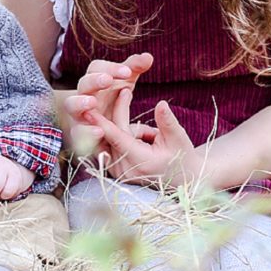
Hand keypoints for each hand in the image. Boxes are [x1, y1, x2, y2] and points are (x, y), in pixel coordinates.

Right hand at [61, 52, 153, 159]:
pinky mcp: (79, 133)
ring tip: (91, 103)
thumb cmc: (114, 98)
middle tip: (107, 80)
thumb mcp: (125, 82)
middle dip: (94, 81)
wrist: (102, 125)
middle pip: (83, 83)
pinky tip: (98, 132)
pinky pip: (77, 132)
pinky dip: (86, 132)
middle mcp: (84, 94)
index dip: (111, 68)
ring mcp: (79, 113)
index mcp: (95, 79)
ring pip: (72, 105)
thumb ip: (134, 68)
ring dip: (80, 103)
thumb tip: (148, 56)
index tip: (128, 72)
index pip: (97, 67)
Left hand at [85, 85, 204, 188]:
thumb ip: (167, 121)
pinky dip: (126, 137)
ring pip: (113, 137)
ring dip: (130, 130)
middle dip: (121, 113)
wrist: (183, 179)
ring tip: (152, 138)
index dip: (101, 123)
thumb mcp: (178, 138)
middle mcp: (124, 170)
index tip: (87, 109)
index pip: (116, 138)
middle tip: (125, 91)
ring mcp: (118, 173)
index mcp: (140, 162)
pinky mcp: (114, 172)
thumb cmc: (182, 157)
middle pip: (114, 132)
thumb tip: (161, 104)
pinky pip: (113, 145)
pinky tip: (144, 142)